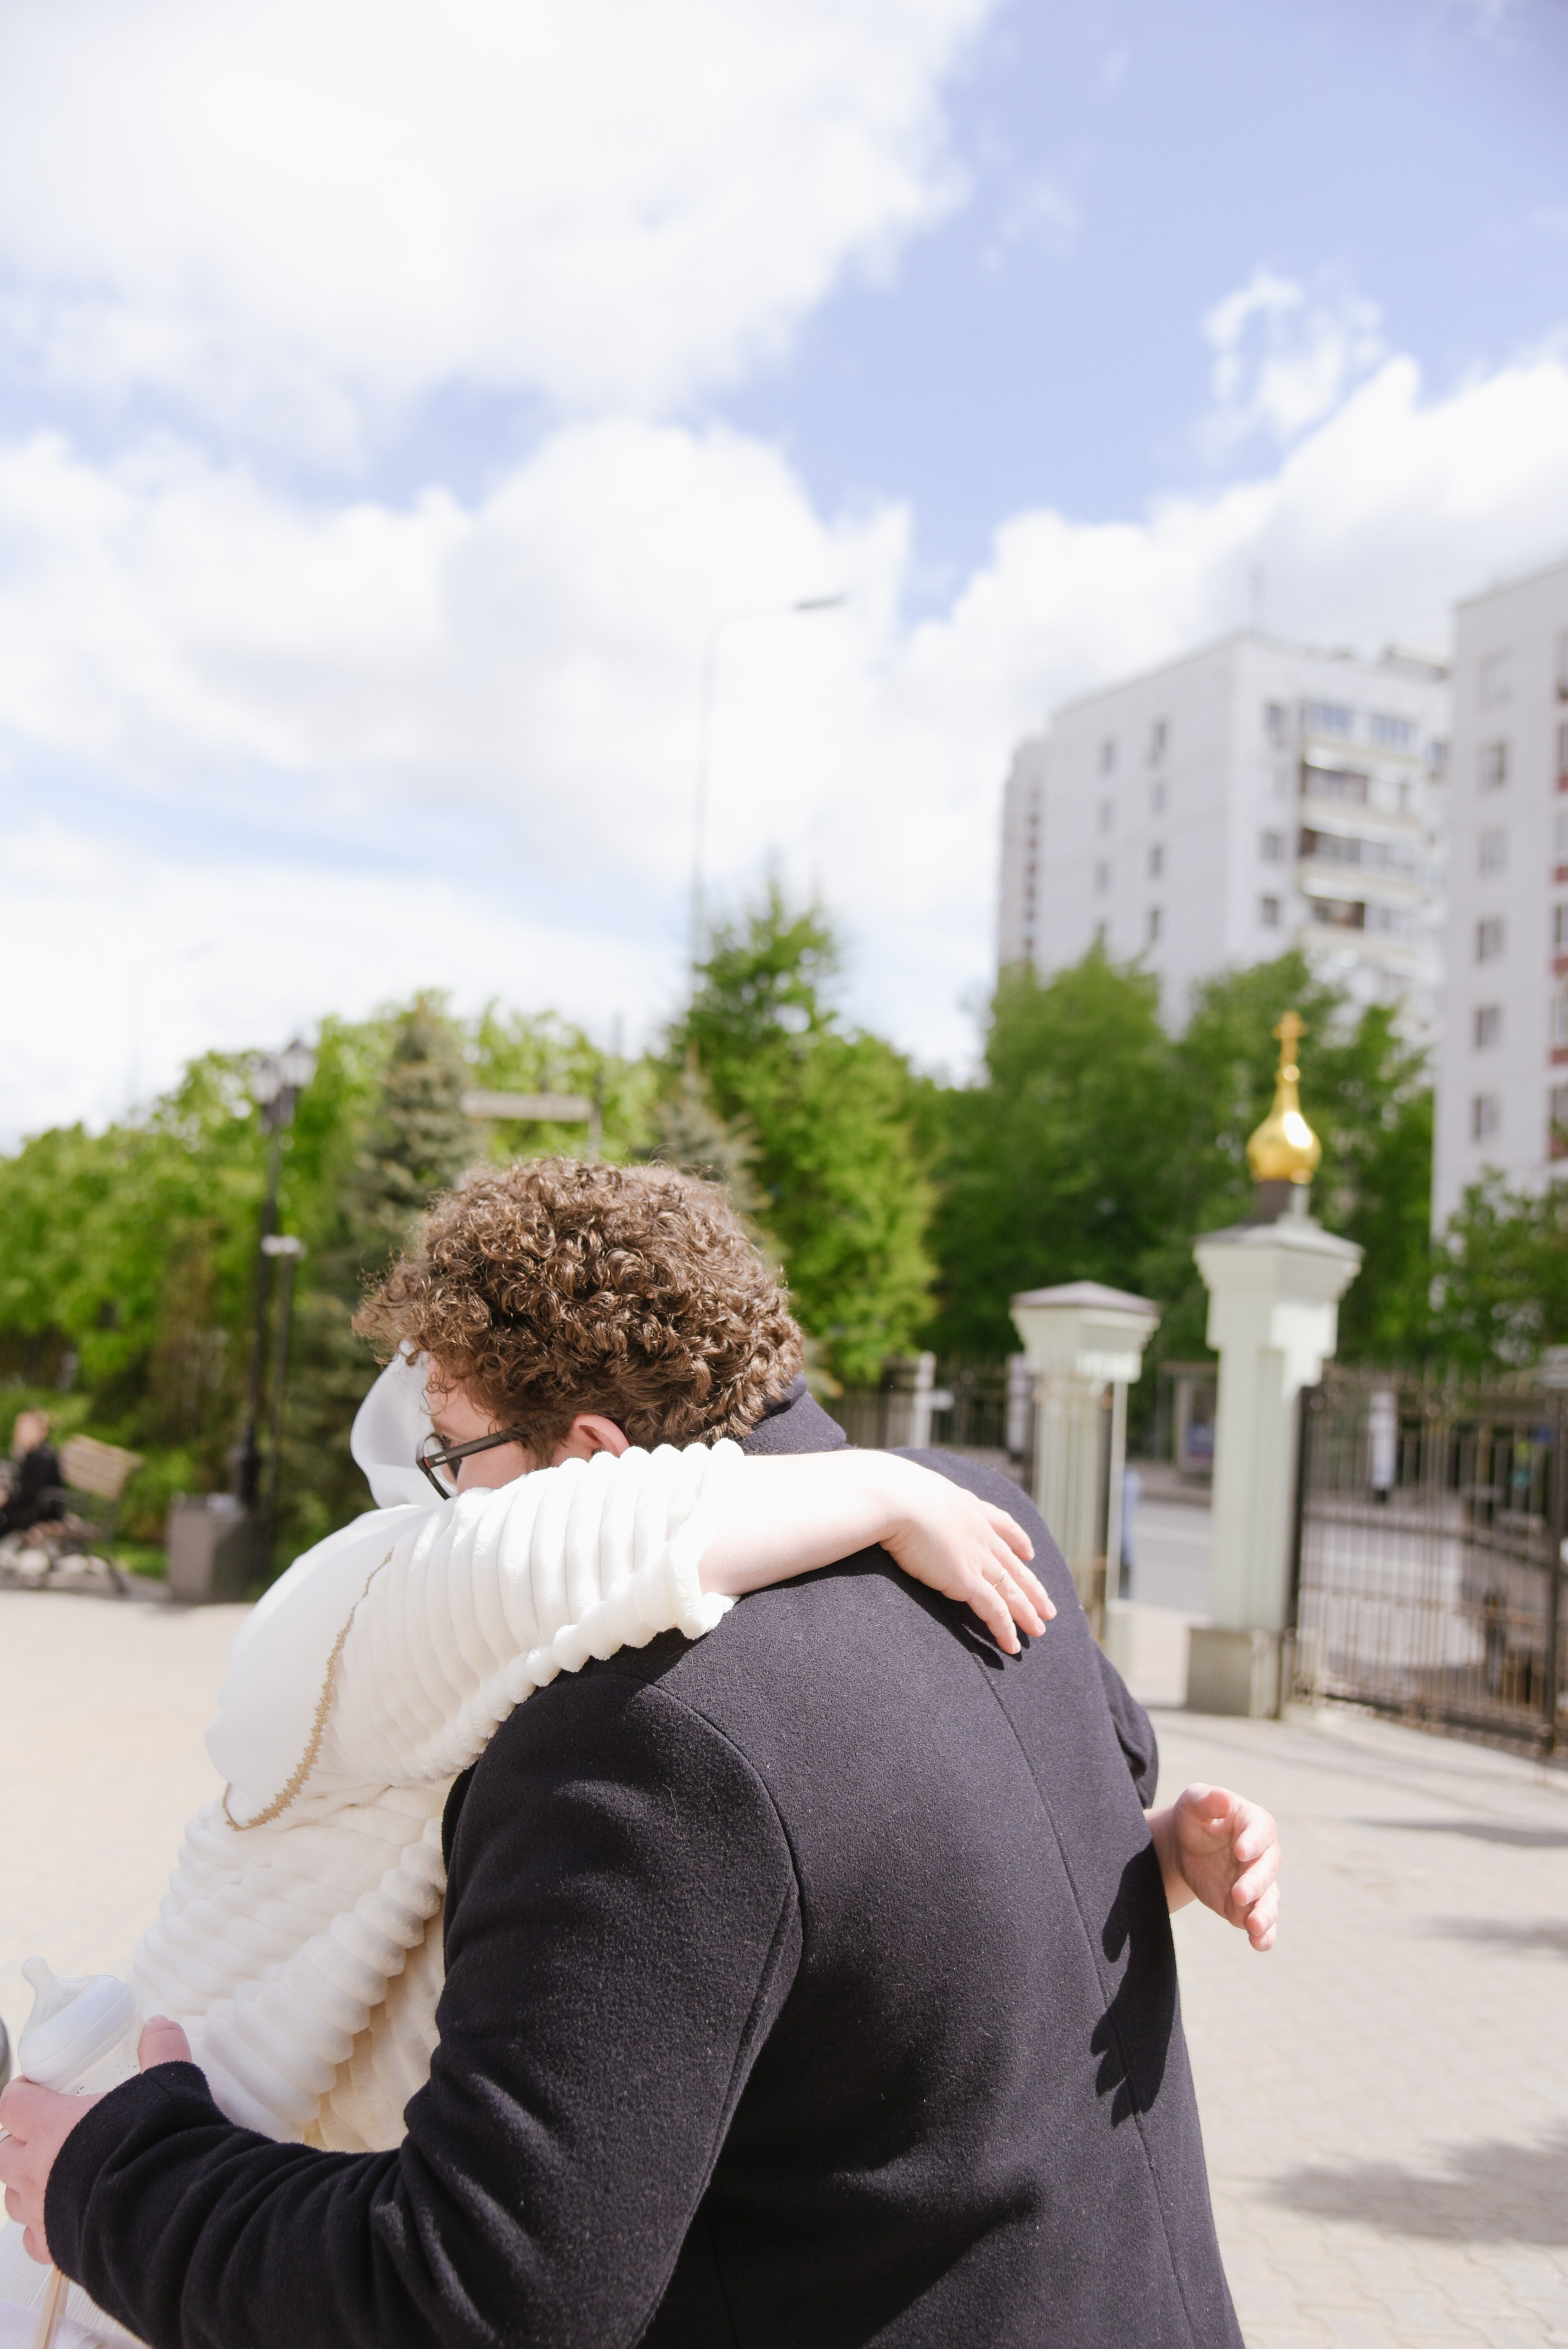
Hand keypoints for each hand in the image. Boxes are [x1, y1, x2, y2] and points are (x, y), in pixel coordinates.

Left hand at [0, 2018, 190, 2262]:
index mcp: (51, 2126)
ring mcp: (41, 2213)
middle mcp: (36, 2171)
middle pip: (4, 2153)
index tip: (33, 2089)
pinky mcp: (55, 2248)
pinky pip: (33, 2240)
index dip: (20, 2094)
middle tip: (44, 2133)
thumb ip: (161, 2050)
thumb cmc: (154, 2148)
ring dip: (27, 2185)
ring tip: (53, 2176)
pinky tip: (63, 2218)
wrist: (161, 2216)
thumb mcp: (166, 2084)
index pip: (11, 2104)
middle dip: (18, 2141)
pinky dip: (42, 2228)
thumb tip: (160, 2027)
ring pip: (12, 2199)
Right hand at [878, 1460, 1053, 1653]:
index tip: (1029, 1551)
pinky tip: (1011, 1645)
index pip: (1002, 1525)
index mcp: (967, 1508)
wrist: (894, 1498)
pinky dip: (1005, 1628)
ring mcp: (977, 1557)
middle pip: (1013, 1565)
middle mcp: (979, 1532)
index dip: (1018, 1540)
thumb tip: (897, 1496)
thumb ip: (916, 1498)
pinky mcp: (967, 1579)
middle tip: (1048, 1606)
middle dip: (1032, 1587)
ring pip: (1011, 1590)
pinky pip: (995, 1610)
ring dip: (1027, 1613)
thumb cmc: (890, 1492)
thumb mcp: (913, 1488)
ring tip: (1040, 1630)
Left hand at [1147, 1784, 1279, 1949]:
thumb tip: (1224, 1799)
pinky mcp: (1249, 1907)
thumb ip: (1208, 1799)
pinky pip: (1263, 1924)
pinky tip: (1258, 1943)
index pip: (1261, 1832)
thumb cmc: (1195, 1817)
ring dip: (1264, 1915)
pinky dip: (1264, 1935)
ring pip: (1269, 1901)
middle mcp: (1263, 1856)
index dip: (1253, 1842)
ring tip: (1254, 1926)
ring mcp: (1259, 1885)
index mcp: (1255, 1823)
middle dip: (1255, 1884)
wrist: (1185, 1847)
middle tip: (1239, 1894)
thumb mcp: (1194, 1802)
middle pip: (1266, 1870)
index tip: (1241, 1852)